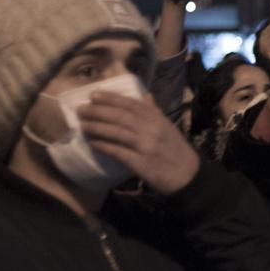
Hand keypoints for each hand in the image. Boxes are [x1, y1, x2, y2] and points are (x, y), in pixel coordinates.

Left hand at [77, 92, 199, 194]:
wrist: (188, 176)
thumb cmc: (176, 150)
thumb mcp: (168, 127)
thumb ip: (155, 111)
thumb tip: (145, 95)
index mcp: (158, 119)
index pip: (132, 104)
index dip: (112, 98)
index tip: (94, 94)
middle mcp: (152, 130)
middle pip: (121, 117)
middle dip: (99, 111)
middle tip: (81, 109)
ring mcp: (146, 146)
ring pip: (117, 132)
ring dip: (98, 127)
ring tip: (83, 125)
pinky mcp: (141, 163)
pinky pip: (119, 152)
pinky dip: (105, 146)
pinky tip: (93, 143)